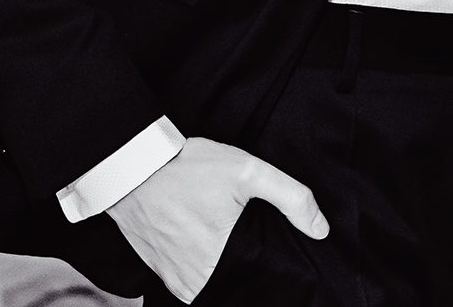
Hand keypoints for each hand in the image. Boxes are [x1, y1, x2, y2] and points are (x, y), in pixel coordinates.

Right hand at [105, 135, 327, 303]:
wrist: (131, 168)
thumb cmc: (187, 168)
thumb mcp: (247, 171)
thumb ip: (291, 198)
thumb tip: (321, 230)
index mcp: (219, 263)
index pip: (258, 281)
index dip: (271, 269)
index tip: (269, 248)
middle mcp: (195, 282)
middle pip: (238, 283)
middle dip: (249, 266)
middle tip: (249, 237)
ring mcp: (175, 281)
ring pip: (215, 284)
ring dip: (226, 268)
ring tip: (230, 240)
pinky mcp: (161, 275)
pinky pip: (193, 282)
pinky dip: (205, 267)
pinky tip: (211, 243)